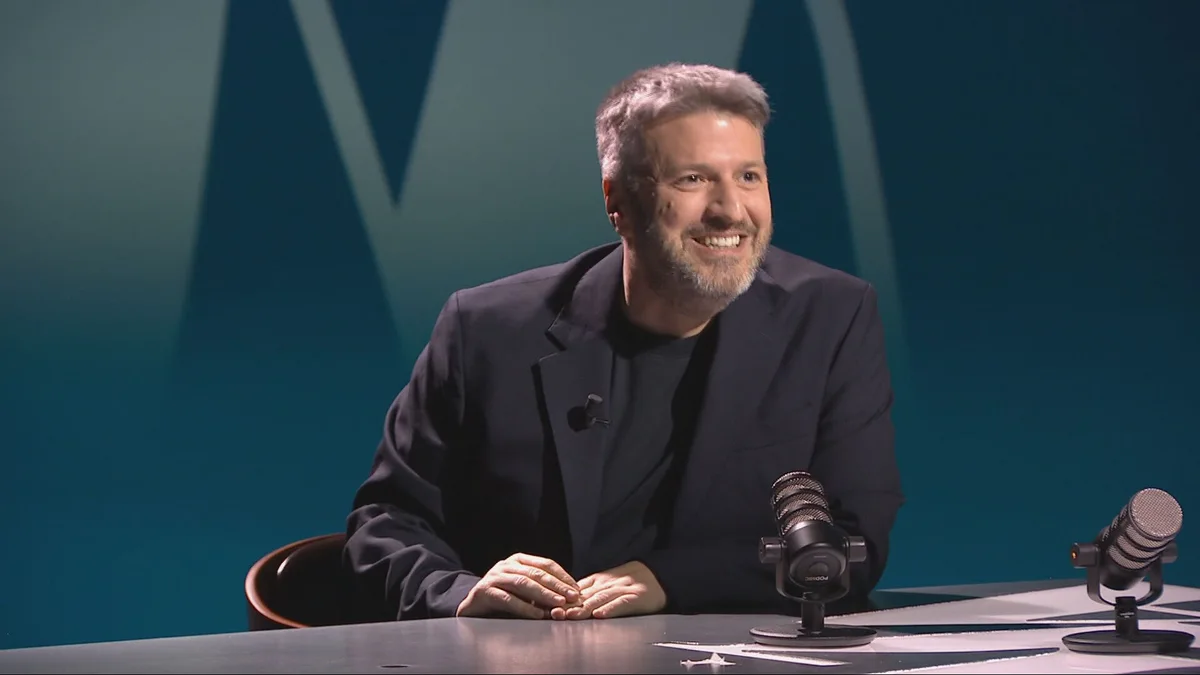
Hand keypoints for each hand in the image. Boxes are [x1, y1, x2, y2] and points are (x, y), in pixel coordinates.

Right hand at [456, 553, 581, 618]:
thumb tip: (568, 598)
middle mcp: (506, 565)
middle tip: (573, 597)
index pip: (545, 564)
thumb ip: (540, 590)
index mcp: (518, 560)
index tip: (577, 589)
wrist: (471, 605)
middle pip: (536, 573)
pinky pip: (508, 599)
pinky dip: (525, 608)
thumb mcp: (523, 590)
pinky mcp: (484, 591)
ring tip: (559, 604)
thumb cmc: (502, 598)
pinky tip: (537, 615)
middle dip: (557, 585)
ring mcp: (494, 576)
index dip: (563, 576)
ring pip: (523, 583)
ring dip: (544, 594)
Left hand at [565, 561, 666, 619]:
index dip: (563, 600)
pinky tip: (600, 615)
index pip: (577, 591)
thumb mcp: (607, 583)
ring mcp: (621, 590)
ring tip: (572, 616)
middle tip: (555, 614)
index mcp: (599, 581)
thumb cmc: (630, 582)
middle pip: (585, 596)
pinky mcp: (635, 597)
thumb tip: (567, 599)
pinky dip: (610, 609)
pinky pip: (621, 603)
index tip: (549, 607)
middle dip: (569, 606)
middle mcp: (607, 585)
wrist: (657, 575)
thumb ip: (589, 590)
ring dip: (584, 608)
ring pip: (600, 599)